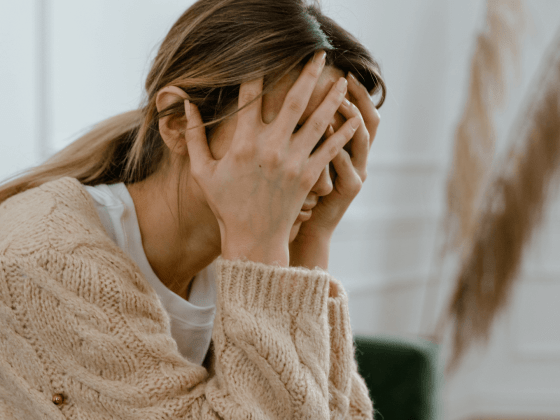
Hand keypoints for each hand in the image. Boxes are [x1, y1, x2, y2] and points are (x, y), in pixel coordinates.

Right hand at [181, 51, 361, 265]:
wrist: (253, 238)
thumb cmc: (226, 205)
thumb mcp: (202, 172)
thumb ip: (193, 137)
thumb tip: (186, 106)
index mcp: (243, 143)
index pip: (250, 96)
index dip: (257, 72)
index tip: (265, 54)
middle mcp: (271, 147)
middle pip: (294, 100)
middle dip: (308, 73)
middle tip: (319, 54)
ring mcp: (293, 161)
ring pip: (318, 121)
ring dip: (332, 97)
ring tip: (343, 80)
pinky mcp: (309, 176)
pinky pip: (330, 149)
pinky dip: (343, 133)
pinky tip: (353, 119)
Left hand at [292, 71, 380, 242]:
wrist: (306, 226)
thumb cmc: (300, 190)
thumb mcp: (306, 157)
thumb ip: (304, 132)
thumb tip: (290, 98)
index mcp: (347, 147)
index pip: (358, 111)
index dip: (355, 91)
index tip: (340, 70)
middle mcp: (358, 157)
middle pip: (369, 120)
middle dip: (358, 97)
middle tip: (344, 78)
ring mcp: (357, 172)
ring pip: (362, 139)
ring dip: (351, 119)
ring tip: (338, 101)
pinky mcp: (350, 189)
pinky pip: (348, 165)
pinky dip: (339, 148)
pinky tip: (328, 134)